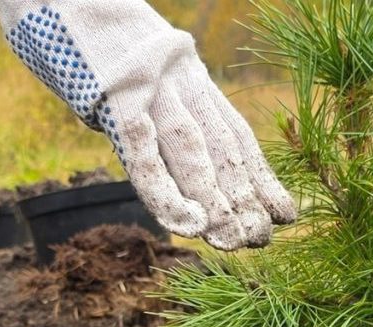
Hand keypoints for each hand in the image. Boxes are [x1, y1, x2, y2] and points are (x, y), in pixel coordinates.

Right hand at [0, 0, 295, 249]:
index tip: (284, 214)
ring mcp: (150, 89)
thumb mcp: (137, 75)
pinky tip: (187, 225)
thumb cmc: (89, 39)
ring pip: (192, 154)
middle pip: (220, 148)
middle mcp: (179, 81)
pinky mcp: (116, 98)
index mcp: (189, 76)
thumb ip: (155, 115)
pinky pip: (144, 155)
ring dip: (215, 202)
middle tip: (262, 239)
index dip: (260, 177)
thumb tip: (167, 166)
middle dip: (243, 198)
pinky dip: (166, 193)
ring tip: (236, 240)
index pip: (233, 134)